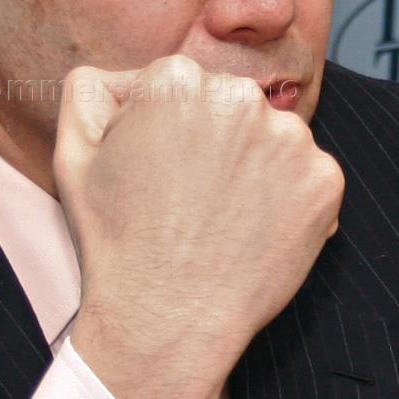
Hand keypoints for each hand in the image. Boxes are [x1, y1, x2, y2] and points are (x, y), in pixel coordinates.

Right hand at [53, 55, 343, 398]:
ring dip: (253, 167)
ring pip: (271, 139)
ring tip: (220, 218)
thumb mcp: (73, 155)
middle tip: (187, 198)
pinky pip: (307, 176)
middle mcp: (238, 96)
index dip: (165, 129)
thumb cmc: (115, 242)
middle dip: (213, 140)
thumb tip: (119, 75)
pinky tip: (252, 232)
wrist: (165, 322)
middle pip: (229, 105)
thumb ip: (87, 91)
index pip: (180, 86)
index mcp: (175, 79)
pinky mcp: (325, 181)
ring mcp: (289, 139)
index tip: (158, 171)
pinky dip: (288, 200)